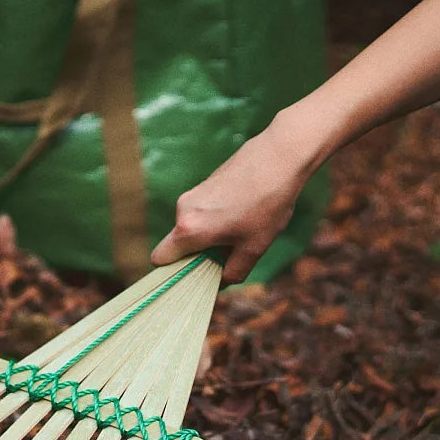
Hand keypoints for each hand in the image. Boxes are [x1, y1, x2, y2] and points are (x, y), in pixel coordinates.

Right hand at [151, 117, 313, 282]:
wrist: (280, 157)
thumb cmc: (267, 204)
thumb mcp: (254, 248)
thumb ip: (233, 272)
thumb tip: (221, 281)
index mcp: (189, 229)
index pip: (160, 258)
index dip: (172, 272)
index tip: (195, 276)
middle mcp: (183, 210)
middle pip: (178, 244)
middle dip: (199, 255)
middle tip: (229, 256)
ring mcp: (193, 194)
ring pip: (192, 227)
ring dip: (210, 237)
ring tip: (243, 229)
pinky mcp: (204, 183)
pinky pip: (202, 213)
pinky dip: (216, 220)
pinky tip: (245, 213)